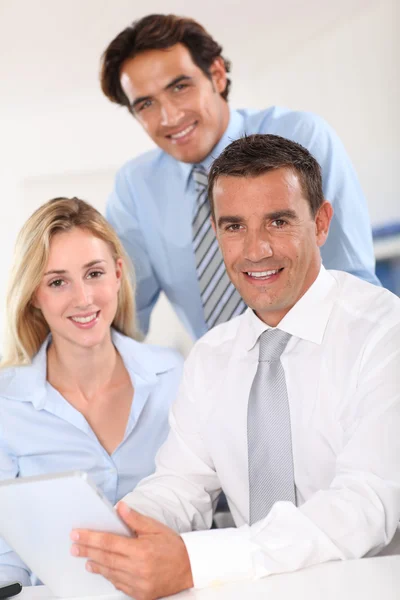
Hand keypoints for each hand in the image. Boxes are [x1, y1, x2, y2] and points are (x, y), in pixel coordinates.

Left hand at [70, 501, 193, 599]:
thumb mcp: (155, 528)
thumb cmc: (173, 547)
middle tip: (74, 546)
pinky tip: (103, 569)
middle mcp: (138, 569)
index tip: (77, 534)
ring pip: (110, 573)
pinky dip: (109, 576)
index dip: (90, 538)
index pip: (109, 542)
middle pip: (105, 558)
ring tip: (85, 558)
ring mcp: (138, 584)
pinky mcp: (140, 594)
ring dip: (95, 564)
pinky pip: (119, 585)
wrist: (190, 568)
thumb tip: (120, 508)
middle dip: (87, 550)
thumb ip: (135, 519)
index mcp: (141, 551)